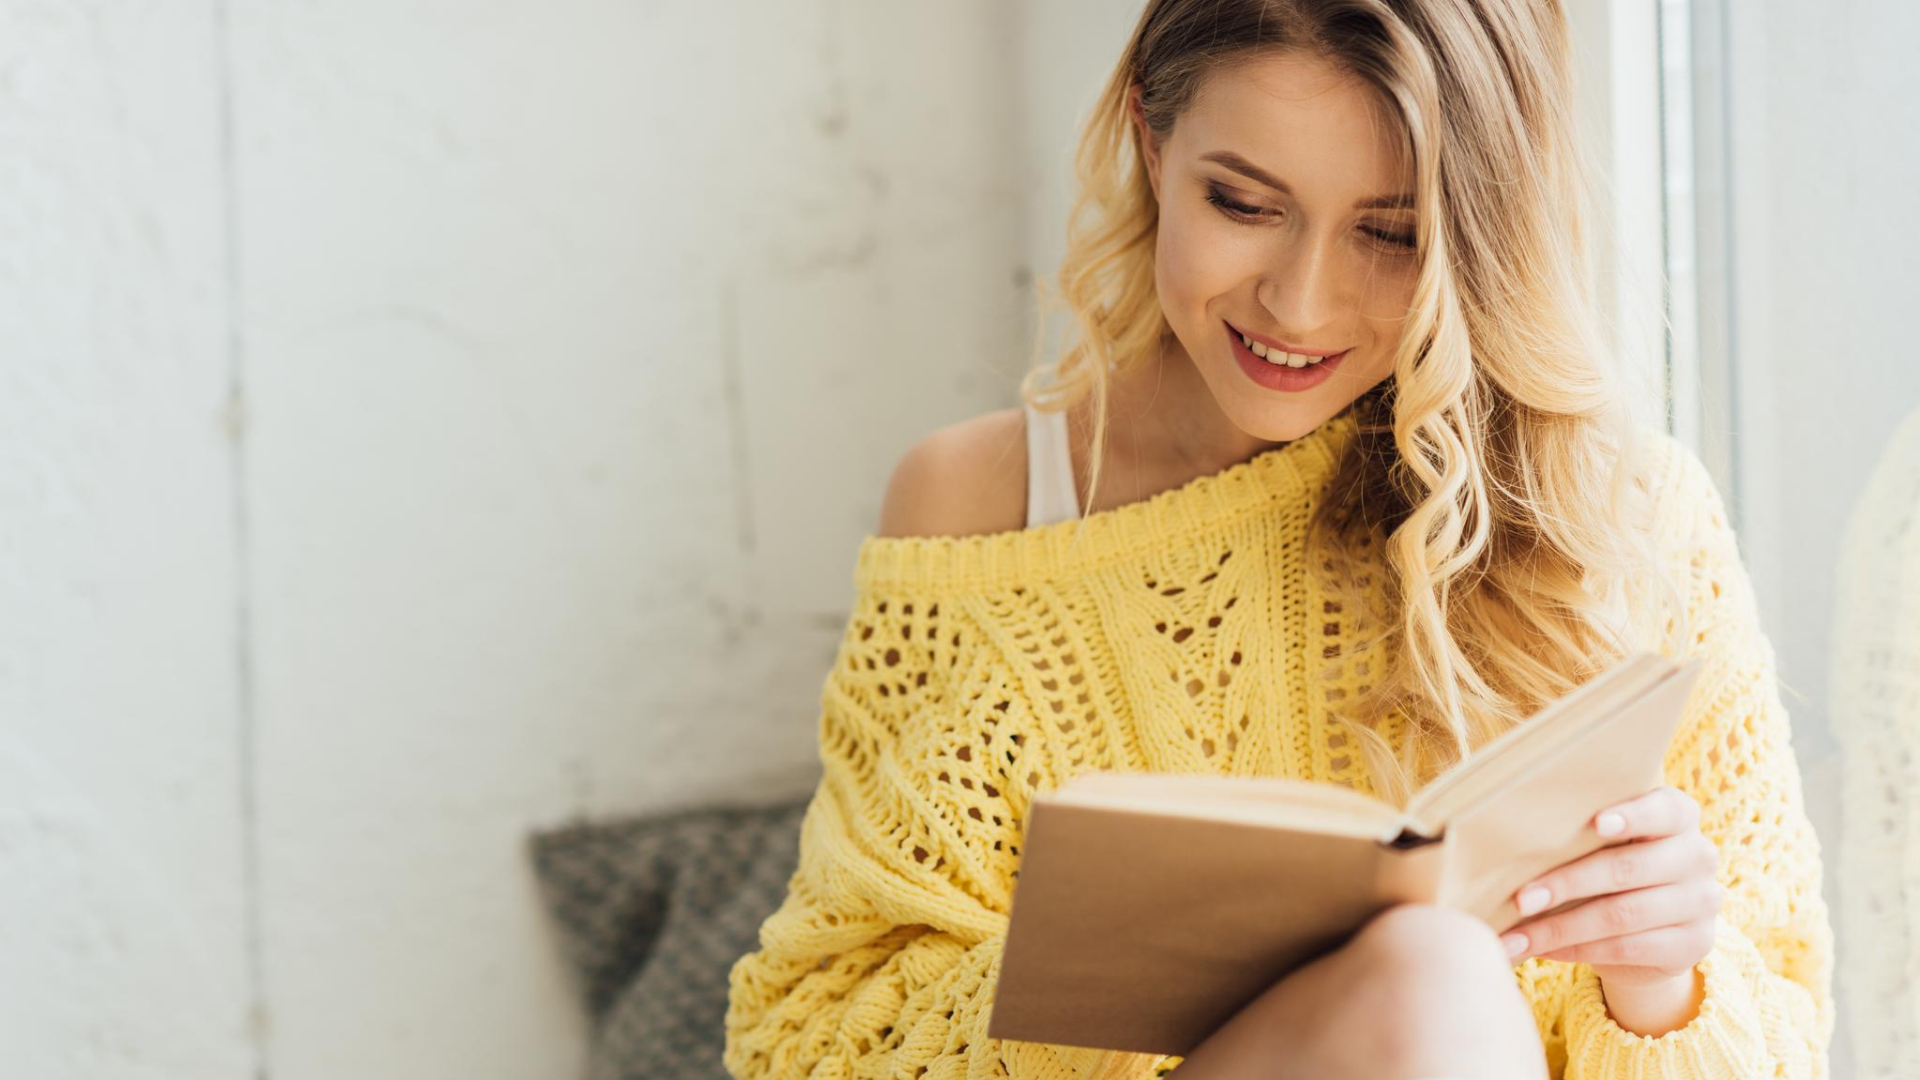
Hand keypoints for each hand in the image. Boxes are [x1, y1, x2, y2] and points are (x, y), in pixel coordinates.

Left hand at [1500, 784, 1723, 990]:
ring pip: (1622, 915)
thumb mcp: (1604, 841)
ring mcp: (1701, 902)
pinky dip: (1578, 950)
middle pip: (1627, 868)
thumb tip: (1508, 838)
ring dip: (1561, 928)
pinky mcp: (1694, 944)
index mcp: (1678, 816)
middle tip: (1520, 899)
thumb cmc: (1611, 864)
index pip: (1665, 810)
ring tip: (1515, 937)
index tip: (1595, 823)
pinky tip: (1543, 950)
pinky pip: (1627, 948)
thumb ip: (1580, 830)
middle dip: (1567, 884)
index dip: (1632, 815)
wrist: (1651, 928)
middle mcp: (1698, 856)